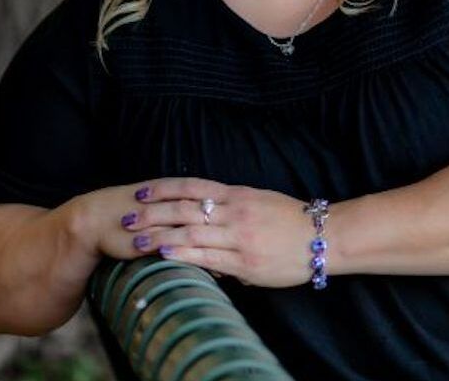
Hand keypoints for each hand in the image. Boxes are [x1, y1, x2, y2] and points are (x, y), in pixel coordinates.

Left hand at [87, 177, 313, 287]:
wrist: (321, 237)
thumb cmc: (290, 219)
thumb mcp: (259, 202)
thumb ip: (232, 207)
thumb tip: (207, 217)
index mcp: (237, 194)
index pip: (192, 186)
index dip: (165, 189)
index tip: (142, 191)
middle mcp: (234, 212)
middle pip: (185, 209)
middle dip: (153, 213)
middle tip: (126, 217)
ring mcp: (238, 237)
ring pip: (191, 233)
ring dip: (160, 237)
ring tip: (136, 241)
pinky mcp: (244, 262)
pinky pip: (207, 257)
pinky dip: (182, 256)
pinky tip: (163, 257)